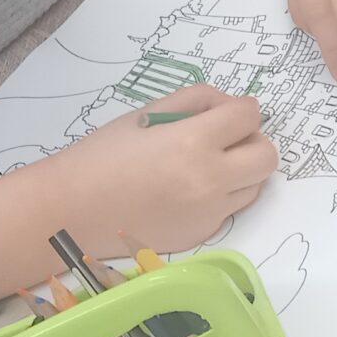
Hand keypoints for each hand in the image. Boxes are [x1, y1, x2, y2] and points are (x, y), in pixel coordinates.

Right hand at [0, 84, 278, 292]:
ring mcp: (208, 214)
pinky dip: (220, 197)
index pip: (249, 116)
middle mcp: (209, 181)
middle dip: (252, 141)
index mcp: (194, 143)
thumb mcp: (146, 113)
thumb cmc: (103, 155)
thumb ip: (196, 101)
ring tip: (205, 165)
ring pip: (255, 186)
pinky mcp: (200, 235)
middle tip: (225, 139)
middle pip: (267, 156)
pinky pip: (229, 210)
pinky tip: (186, 192)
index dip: (241, 108)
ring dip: (241, 171)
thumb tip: (230, 104)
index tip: (225, 112)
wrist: (69, 212)